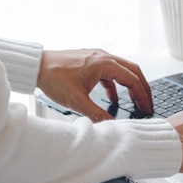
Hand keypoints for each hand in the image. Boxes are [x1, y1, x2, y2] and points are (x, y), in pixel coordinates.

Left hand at [37, 49, 152, 121]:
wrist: (36, 65)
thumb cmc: (53, 77)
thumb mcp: (77, 101)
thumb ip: (97, 114)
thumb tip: (112, 126)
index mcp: (104, 64)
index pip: (132, 79)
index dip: (142, 95)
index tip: (146, 107)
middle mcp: (103, 57)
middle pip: (133, 71)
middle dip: (143, 88)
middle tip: (147, 103)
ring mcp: (97, 57)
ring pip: (123, 70)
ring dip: (130, 85)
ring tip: (134, 101)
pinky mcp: (90, 61)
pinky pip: (110, 72)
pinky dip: (115, 85)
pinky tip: (112, 98)